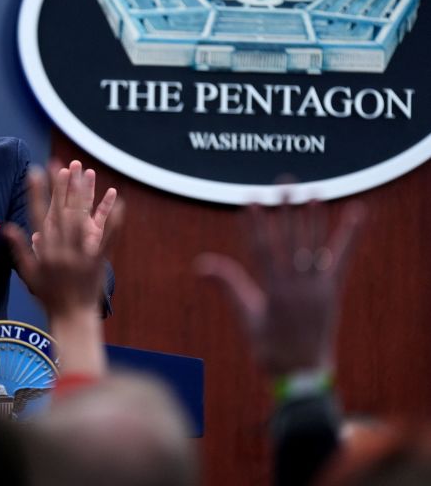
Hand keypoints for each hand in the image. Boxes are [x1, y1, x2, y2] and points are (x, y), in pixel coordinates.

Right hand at [3, 163, 123, 318]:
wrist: (71, 316)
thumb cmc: (48, 295)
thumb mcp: (28, 272)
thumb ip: (19, 248)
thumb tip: (6, 227)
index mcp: (45, 251)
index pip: (38, 215)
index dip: (37, 193)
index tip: (34, 172)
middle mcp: (62, 249)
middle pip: (62, 212)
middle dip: (62, 187)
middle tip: (63, 164)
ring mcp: (82, 254)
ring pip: (83, 219)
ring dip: (85, 195)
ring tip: (86, 173)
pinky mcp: (99, 259)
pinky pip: (108, 236)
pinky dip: (113, 218)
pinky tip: (117, 199)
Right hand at [194, 196, 364, 376]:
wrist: (301, 372)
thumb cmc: (268, 347)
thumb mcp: (245, 316)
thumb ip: (228, 285)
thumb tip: (202, 264)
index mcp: (275, 292)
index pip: (263, 250)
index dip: (255, 225)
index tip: (250, 202)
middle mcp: (299, 286)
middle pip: (291, 241)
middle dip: (286, 211)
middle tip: (284, 185)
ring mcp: (319, 287)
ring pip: (316, 246)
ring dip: (314, 219)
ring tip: (314, 193)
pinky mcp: (333, 290)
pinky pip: (342, 259)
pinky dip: (350, 236)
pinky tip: (357, 214)